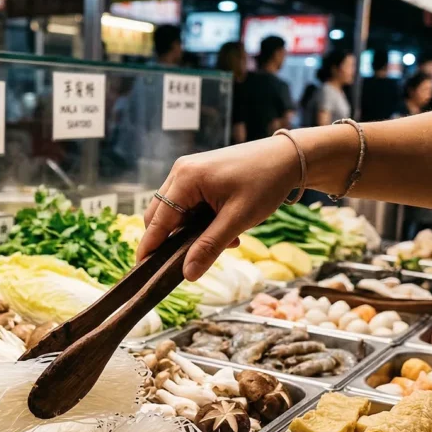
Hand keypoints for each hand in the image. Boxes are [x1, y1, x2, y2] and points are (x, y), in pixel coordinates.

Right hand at [137, 135, 301, 281]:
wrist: (288, 157)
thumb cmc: (265, 182)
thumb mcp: (238, 219)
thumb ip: (209, 247)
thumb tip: (187, 274)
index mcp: (185, 178)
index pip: (157, 219)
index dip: (149, 246)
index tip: (142, 270)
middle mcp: (181, 172)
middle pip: (160, 215)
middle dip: (173, 240)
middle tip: (191, 261)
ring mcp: (189, 171)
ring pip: (175, 212)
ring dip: (192, 232)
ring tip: (224, 241)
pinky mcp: (199, 175)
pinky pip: (188, 204)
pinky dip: (200, 221)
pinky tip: (225, 228)